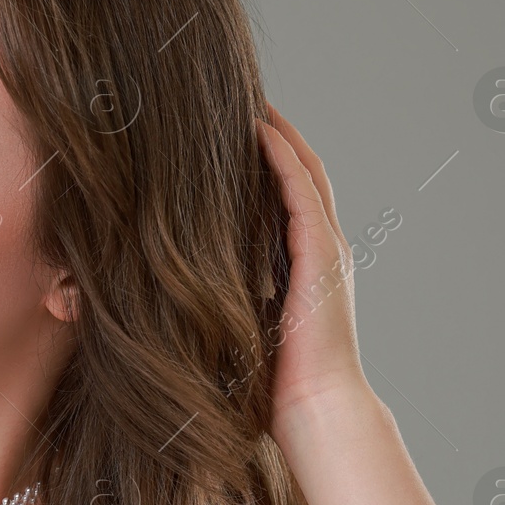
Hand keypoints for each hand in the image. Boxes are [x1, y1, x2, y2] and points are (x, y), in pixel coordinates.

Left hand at [253, 102, 370, 428]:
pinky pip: (300, 191)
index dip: (268, 159)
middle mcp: (321, 247)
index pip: (289, 194)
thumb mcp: (243, 318)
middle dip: (277, 134)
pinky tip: (258, 132)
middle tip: (243, 98)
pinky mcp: (320, 254)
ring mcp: (326, 247)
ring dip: (279, 133)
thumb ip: (228, 289)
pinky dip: (281, 157)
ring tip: (251, 100)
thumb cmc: (270, 377)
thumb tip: (178, 279)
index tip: (235, 132)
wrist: (311, 406)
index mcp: (305, 263)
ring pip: (304, 171)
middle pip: (302, 171)